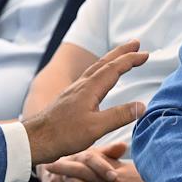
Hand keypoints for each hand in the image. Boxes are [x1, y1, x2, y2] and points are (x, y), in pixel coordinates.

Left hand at [21, 40, 147, 165]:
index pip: (114, 68)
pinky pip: (89, 76)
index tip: (146, 54)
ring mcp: (74, 90)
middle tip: (135, 42)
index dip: (130, 60)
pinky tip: (99, 77)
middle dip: (121, 52)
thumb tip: (142, 106)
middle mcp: (82, 85)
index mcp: (90, 88)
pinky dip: (100, 70)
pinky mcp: (69, 98)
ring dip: (111, 59)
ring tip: (121, 55)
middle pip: (104, 62)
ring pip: (96, 68)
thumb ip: (119, 115)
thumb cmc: (64, 134)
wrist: (35, 139)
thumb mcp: (96, 127)